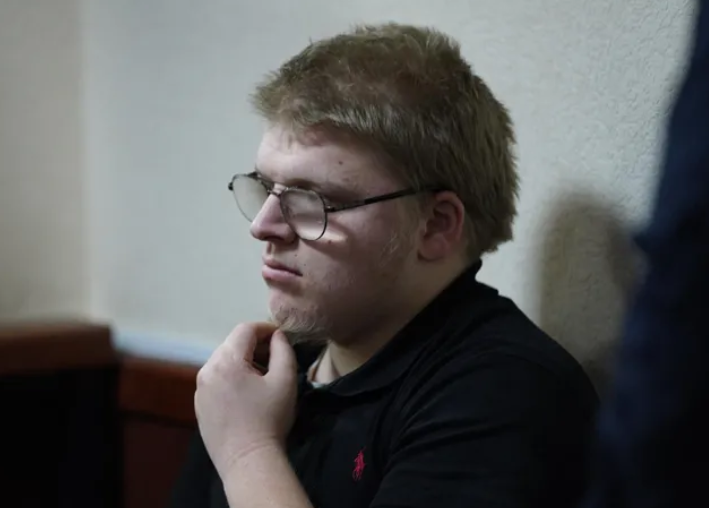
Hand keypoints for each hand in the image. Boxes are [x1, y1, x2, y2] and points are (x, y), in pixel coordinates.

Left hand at [195, 322, 297, 475]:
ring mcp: (200, 389)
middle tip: (275, 359)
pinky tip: (247, 396)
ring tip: (262, 379)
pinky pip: (216, 380)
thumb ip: (283, 350)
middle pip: (232, 344)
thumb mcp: (285, 380)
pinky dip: (232, 379)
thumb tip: (277, 336)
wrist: (248, 462)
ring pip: (223, 362)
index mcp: (226, 360)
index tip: (281, 338)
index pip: (245, 330)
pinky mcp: (200, 406)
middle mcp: (207, 370)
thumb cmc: (270, 419)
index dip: (265, 328)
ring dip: (243, 362)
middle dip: (254, 346)